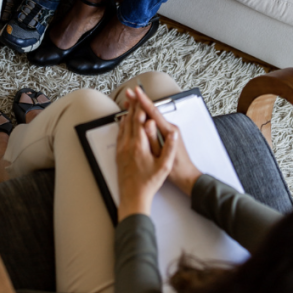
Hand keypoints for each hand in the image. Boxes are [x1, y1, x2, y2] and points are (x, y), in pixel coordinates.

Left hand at [116, 90, 177, 219]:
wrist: (133, 198)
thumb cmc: (149, 184)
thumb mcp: (164, 167)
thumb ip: (169, 149)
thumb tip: (173, 134)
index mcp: (139, 146)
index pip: (139, 121)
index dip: (141, 107)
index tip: (142, 97)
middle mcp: (128, 145)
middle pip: (129, 120)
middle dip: (133, 106)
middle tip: (133, 94)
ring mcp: (121, 150)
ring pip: (123, 126)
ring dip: (126, 114)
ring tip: (129, 104)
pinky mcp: (118, 155)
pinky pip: (119, 135)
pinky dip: (122, 125)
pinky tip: (123, 123)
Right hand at [130, 88, 202, 196]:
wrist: (187, 176)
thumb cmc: (175, 169)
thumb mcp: (162, 155)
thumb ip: (154, 139)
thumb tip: (147, 123)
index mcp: (169, 131)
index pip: (154, 113)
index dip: (144, 102)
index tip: (136, 92)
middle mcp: (170, 128)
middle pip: (153, 111)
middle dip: (140, 101)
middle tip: (130, 93)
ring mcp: (169, 130)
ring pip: (153, 116)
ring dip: (141, 108)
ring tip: (130, 102)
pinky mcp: (167, 134)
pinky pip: (154, 122)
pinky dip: (145, 117)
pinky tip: (138, 116)